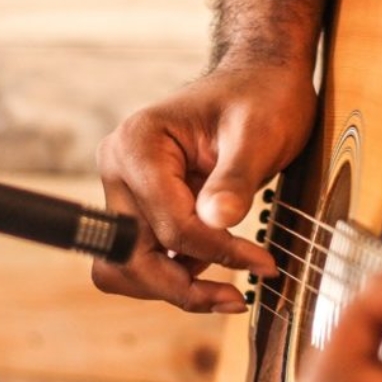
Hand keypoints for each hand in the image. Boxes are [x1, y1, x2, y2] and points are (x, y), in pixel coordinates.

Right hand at [92, 64, 316, 311]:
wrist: (260, 82)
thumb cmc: (262, 98)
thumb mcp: (260, 133)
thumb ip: (237, 178)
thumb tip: (218, 221)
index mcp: (138, 143)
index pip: (169, 224)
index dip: (216, 252)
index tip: (262, 263)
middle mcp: (118, 169)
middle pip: (130, 257)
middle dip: (181, 287)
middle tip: (235, 298)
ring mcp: (124, 191)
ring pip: (127, 268)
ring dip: (173, 288)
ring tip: (228, 293)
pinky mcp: (140, 209)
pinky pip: (145, 259)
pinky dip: (178, 275)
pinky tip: (222, 269)